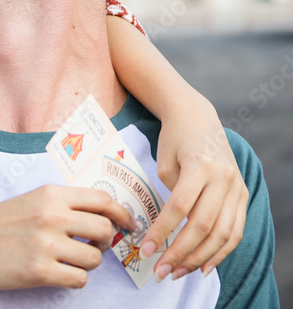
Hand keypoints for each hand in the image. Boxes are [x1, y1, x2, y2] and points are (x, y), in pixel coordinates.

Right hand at [0, 186, 135, 289]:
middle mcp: (51, 216)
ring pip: (95, 259)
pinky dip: (75, 279)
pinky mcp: (40, 271)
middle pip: (104, 230)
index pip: (102, 200)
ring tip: (69, 259)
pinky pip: (79, 279)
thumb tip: (107, 220)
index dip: (122, 214)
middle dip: (105, 242)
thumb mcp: (35, 200)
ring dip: (87, 263)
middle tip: (92, 245)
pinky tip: (59, 272)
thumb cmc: (4, 220)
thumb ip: (68, 206)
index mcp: (52, 195)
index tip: (127, 224)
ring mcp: (46, 244)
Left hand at [143, 99, 247, 280]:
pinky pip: (236, 230)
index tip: (145, 250)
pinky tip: (204, 266)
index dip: (162, 232)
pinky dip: (221, 251)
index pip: (180, 208)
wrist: (197, 117)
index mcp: (200, 166)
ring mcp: (238, 187)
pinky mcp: (243, 195)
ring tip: (178, 273)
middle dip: (180, 253)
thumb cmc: (173, 138)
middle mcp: (224, 178)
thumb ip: (171, 195)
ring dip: (201, 258)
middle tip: (160, 271)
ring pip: (224, 234)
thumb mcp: (164, 162)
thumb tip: (170, 231)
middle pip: (203, 225)